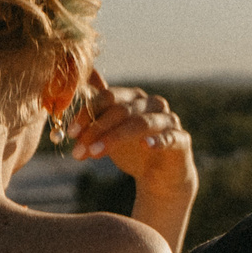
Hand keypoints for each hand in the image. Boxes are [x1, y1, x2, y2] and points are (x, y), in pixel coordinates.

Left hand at [67, 71, 195, 195]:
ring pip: (141, 123)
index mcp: (134, 98)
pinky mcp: (181, 140)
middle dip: (96, 130)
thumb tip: (84, 77)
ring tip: (95, 154)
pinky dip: (158, 140)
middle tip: (78, 151)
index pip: (109, 97)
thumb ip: (97, 108)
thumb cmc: (132, 148)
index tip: (71, 133)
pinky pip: (170, 137)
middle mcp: (152, 104)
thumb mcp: (110, 129)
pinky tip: (145, 146)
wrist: (160, 175)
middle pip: (122, 110)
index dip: (88, 113)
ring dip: (115, 138)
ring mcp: (169, 120)